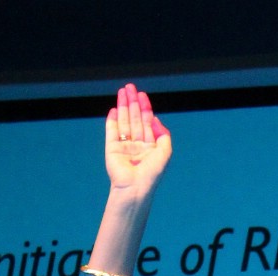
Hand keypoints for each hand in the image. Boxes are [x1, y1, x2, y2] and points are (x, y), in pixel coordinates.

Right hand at [105, 83, 171, 201]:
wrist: (135, 187)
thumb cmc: (152, 174)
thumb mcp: (166, 152)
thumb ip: (164, 134)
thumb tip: (156, 119)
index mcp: (149, 147)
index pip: (146, 122)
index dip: (145, 107)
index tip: (142, 95)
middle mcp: (136, 145)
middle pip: (134, 119)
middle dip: (132, 102)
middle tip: (130, 87)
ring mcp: (124, 147)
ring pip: (123, 122)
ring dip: (123, 106)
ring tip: (122, 92)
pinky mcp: (112, 149)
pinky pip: (111, 132)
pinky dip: (112, 120)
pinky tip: (114, 110)